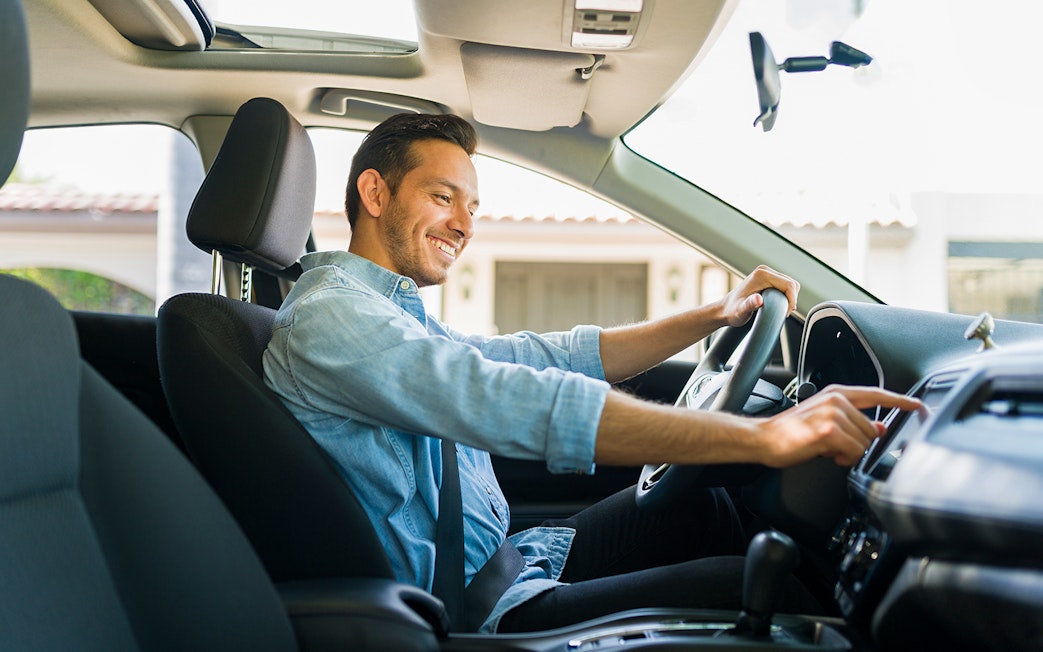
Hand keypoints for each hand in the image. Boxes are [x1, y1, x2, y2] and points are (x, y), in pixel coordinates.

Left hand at [722, 265, 798, 326]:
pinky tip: (778, 305)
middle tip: (783, 313)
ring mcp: (766, 273)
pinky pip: (784, 286)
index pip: (789, 285)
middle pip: (792, 284)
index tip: (785, 313)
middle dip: (791, 299)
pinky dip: (786, 296)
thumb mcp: (741, 311)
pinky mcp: (767, 279)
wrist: (724, 310)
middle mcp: (765, 271)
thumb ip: (750, 305)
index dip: (792, 300)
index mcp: (762, 274)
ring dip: (789, 298)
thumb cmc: (732, 311)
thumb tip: (758, 300)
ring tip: (780, 310)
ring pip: (790, 285)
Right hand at [755, 384, 921, 467]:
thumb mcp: (825, 420)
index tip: (917, 405)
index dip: (900, 400)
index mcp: (837, 394)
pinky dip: (844, 459)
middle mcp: (837, 400)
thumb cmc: (790, 432)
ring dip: (850, 453)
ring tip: (829, 450)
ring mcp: (833, 414)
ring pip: (864, 442)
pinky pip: (854, 452)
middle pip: (872, 428)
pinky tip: (828, 455)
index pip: (876, 394)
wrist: (764, 438)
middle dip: (859, 444)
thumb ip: (853, 421)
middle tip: (836, 448)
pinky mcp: (829, 431)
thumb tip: (878, 427)